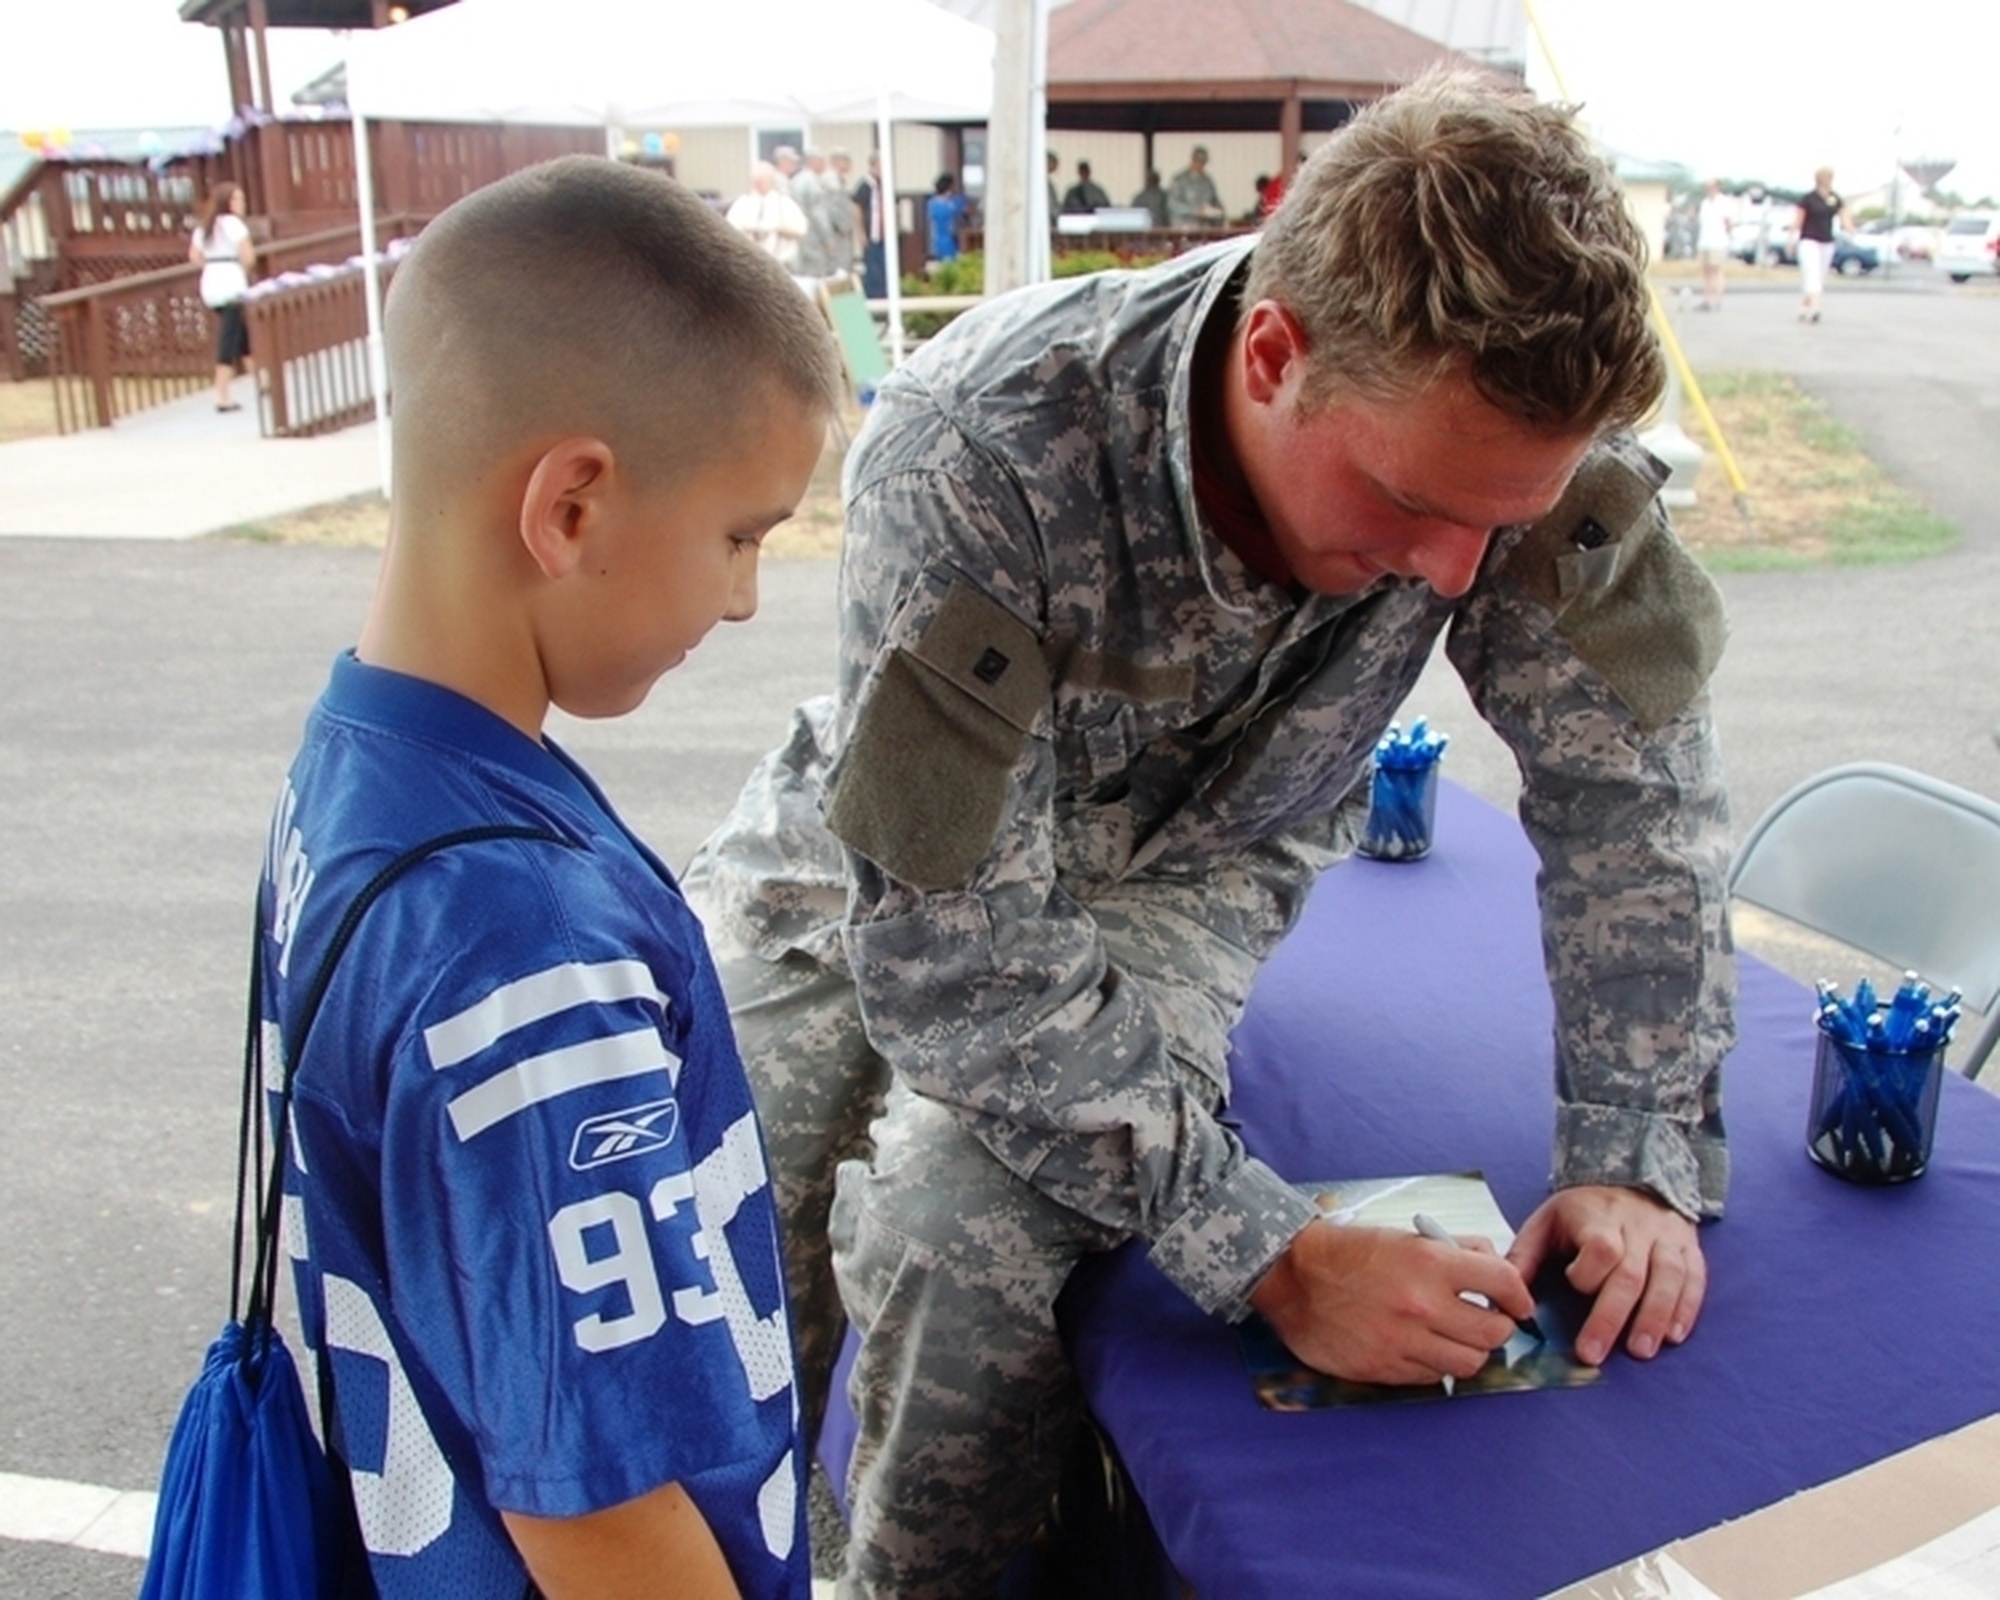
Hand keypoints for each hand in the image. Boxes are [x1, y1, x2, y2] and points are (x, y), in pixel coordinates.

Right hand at [1249, 1220, 1535, 1385]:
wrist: (1292, 1276)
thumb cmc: (1349, 1251)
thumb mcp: (1404, 1236)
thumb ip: (1453, 1250)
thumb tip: (1491, 1262)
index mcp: (1429, 1262)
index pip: (1503, 1282)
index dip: (1519, 1294)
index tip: (1517, 1301)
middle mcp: (1421, 1304)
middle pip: (1493, 1332)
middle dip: (1498, 1327)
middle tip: (1488, 1321)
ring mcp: (1403, 1341)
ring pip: (1468, 1363)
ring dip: (1469, 1351)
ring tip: (1456, 1338)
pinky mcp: (1385, 1368)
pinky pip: (1433, 1377)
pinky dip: (1436, 1365)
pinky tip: (1423, 1348)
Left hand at [1506, 1186, 1705, 1366]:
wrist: (1631, 1176)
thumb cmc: (1582, 1210)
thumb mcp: (1547, 1222)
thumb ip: (1525, 1257)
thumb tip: (1505, 1298)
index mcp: (1599, 1218)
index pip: (1601, 1248)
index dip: (1589, 1273)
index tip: (1575, 1286)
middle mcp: (1638, 1228)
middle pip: (1630, 1275)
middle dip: (1611, 1317)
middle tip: (1594, 1354)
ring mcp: (1667, 1238)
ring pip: (1668, 1278)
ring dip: (1654, 1318)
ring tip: (1641, 1351)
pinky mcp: (1689, 1248)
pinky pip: (1694, 1279)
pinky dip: (1686, 1308)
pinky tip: (1673, 1335)